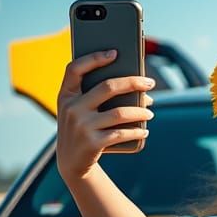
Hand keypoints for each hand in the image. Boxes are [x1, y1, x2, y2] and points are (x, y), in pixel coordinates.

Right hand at [56, 49, 154, 181]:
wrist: (71, 163)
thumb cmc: (81, 129)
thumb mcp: (78, 111)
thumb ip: (92, 95)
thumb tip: (133, 87)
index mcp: (65, 95)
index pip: (75, 69)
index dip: (94, 58)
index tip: (114, 52)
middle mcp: (71, 108)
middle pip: (107, 87)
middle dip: (133, 82)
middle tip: (149, 83)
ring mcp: (81, 126)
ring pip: (119, 113)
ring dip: (140, 112)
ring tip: (150, 113)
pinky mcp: (92, 143)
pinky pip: (120, 133)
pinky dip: (136, 132)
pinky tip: (144, 131)